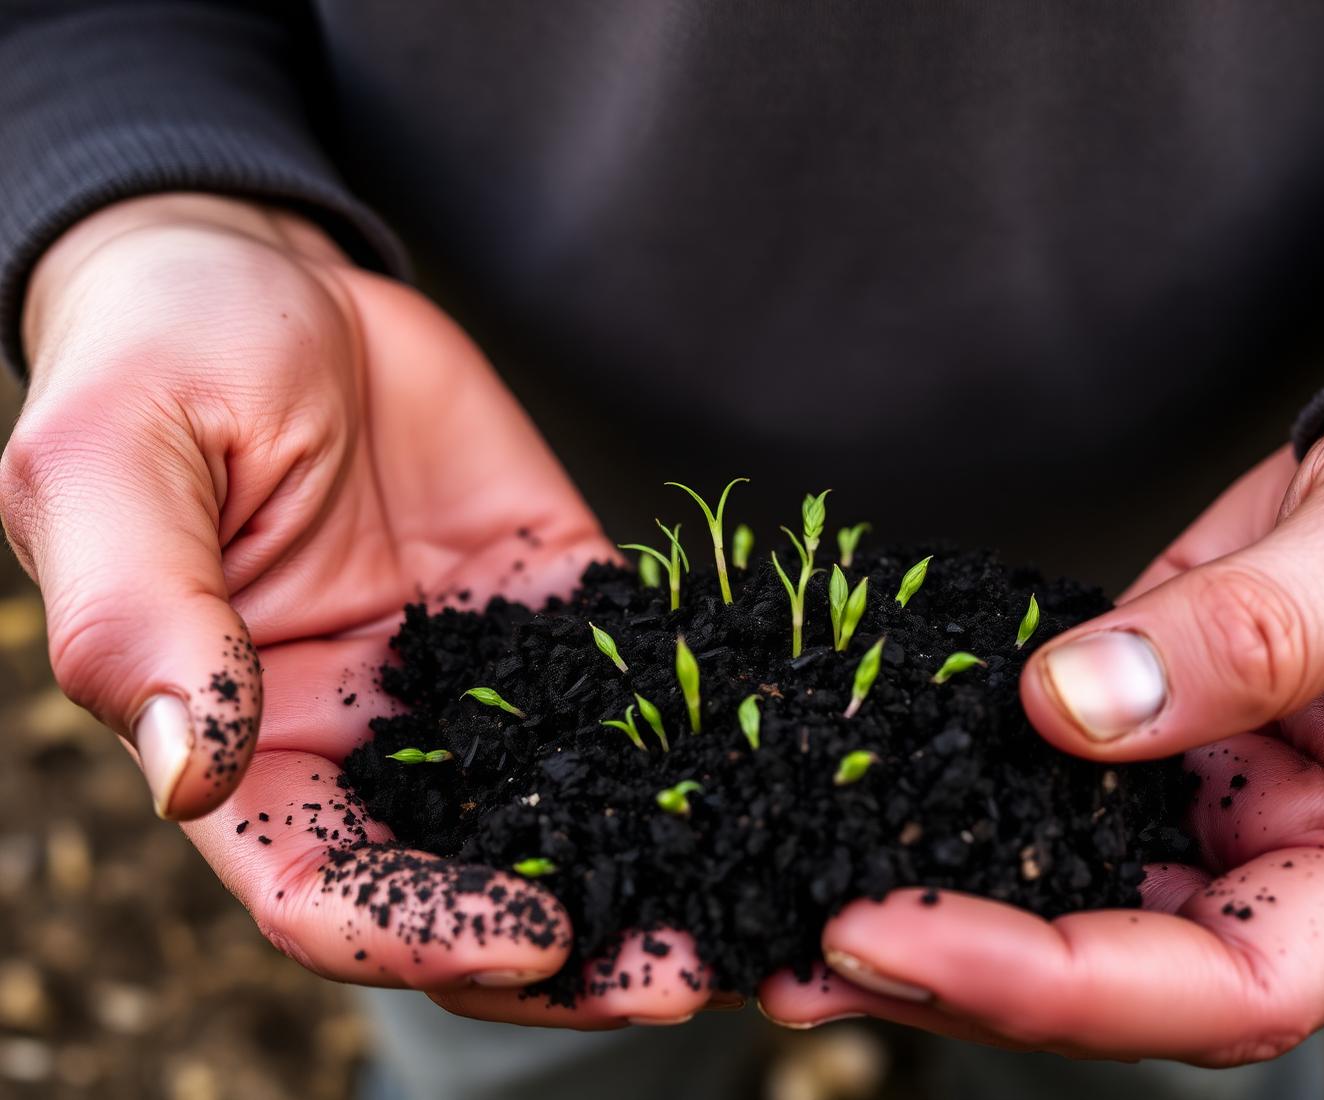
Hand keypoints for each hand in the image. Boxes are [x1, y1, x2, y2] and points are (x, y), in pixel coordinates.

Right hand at [2, 195, 710, 1024]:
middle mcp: (365, 737)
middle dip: (570, 951)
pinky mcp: (548, 607)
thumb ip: (136, 612)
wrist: (266, 275)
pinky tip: (777, 769)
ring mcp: (470, 680)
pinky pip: (628, 683)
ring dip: (652, 871)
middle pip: (465, 887)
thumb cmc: (159, 357)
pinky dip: (698, 734)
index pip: (323, 888)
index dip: (417, 935)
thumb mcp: (113, 462)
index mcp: (243, 739)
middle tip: (687, 969)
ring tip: (757, 907)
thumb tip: (189, 764)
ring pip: (561, 813)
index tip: (530, 939)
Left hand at [759, 368, 1323, 1062]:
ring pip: (1076, 890)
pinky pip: (1056, 782)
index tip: (905, 937)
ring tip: (782, 907)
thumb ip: (1259, 631)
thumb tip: (1070, 712)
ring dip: (936, 905)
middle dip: (962, 973)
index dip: (1063, 985)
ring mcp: (1237, 797)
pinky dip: (955, 799)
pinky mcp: (1170, 724)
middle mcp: (1318, 858)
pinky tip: (854, 800)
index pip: (1237, 983)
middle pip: (1130, 966)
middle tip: (798, 951)